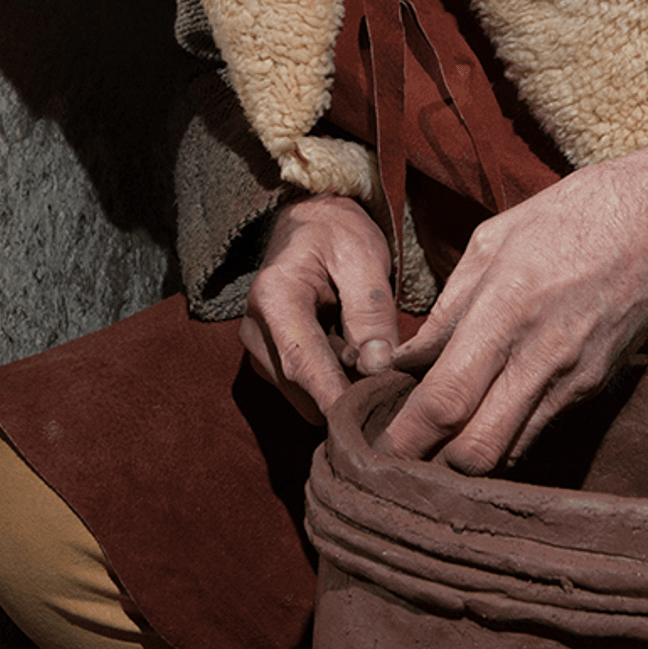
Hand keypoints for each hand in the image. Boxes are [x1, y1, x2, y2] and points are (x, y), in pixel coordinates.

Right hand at [239, 194, 399, 424]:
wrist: (308, 221)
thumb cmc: (338, 234)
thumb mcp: (363, 257)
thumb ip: (371, 310)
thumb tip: (377, 366)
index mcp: (274, 297)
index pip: (304, 363)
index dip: (336, 398)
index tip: (367, 427)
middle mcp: (254, 329)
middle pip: (302, 387)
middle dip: (345, 395)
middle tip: (393, 388)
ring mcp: (257, 348)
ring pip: (303, 395)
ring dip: (339, 389)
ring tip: (373, 363)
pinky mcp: (268, 360)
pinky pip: (302, 389)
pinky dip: (331, 383)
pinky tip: (353, 361)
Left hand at [377, 143, 647, 474]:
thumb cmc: (571, 214)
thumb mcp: (493, 240)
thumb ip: (447, 308)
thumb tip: (405, 359)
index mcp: (506, 309)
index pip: (445, 399)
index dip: (407, 437)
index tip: (378, 451)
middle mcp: (542, 355)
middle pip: (478, 450)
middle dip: (435, 465)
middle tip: (405, 458)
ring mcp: (575, 377)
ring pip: (512, 451)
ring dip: (472, 456)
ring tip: (440, 442)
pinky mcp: (597, 386)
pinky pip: (540, 429)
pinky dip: (507, 434)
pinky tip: (487, 416)